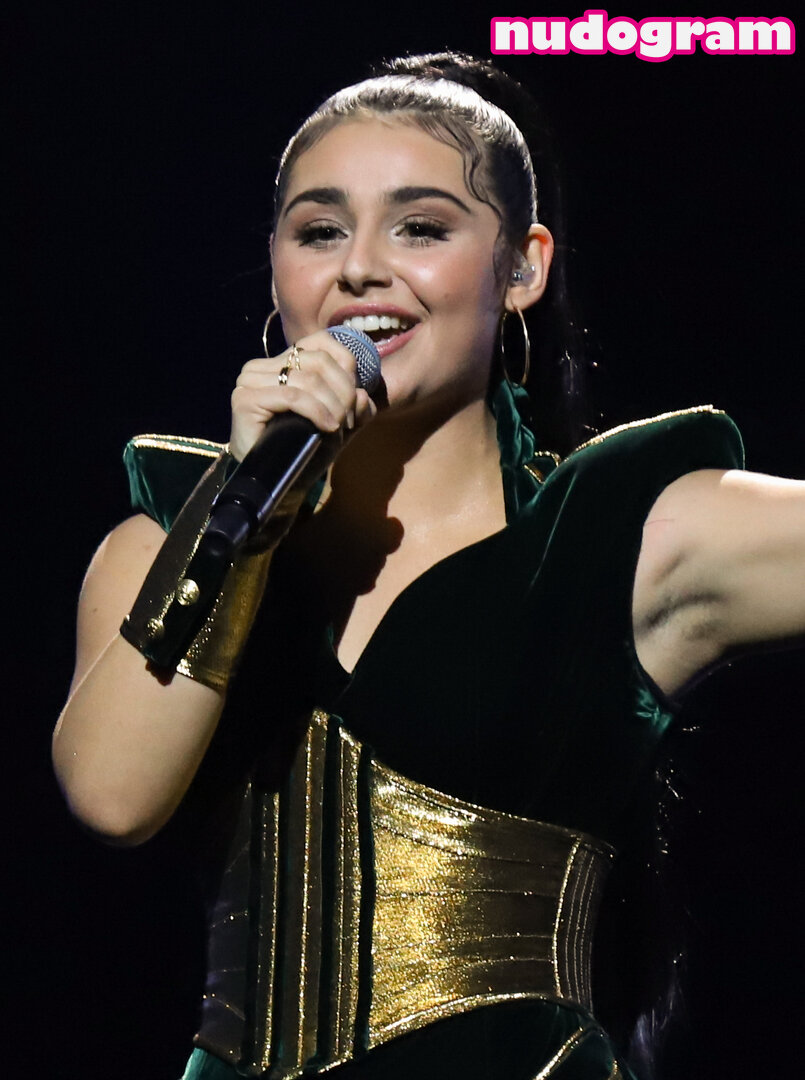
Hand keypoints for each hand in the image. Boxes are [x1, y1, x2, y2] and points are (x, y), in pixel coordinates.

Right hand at [229, 330, 376, 460]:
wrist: (275, 481)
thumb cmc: (304, 450)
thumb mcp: (338, 424)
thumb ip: (354, 406)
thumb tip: (364, 395)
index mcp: (281, 362)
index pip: (322, 342)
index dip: (347, 368)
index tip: (354, 401)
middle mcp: (262, 366)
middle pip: (319, 361)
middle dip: (343, 392)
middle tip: (348, 421)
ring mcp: (251, 380)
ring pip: (309, 379)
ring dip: (333, 405)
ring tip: (338, 428)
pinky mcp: (246, 399)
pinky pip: (293, 396)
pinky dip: (317, 411)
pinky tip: (327, 427)